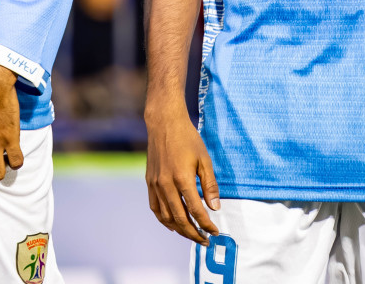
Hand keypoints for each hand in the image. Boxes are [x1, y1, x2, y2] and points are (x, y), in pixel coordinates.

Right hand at [144, 100, 219, 244]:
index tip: (215, 232)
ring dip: (179, 230)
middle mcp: (166, 184)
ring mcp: (156, 185)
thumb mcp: (204, 159)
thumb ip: (209, 185)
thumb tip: (214, 208)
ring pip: (166, 217)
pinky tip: (173, 225)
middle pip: (180, 219)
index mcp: (182, 178)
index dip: (206, 224)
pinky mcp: (149, 183)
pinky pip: (155, 208)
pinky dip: (164, 220)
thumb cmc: (188, 139)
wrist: (164, 124)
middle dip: (194, 233)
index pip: (195, 210)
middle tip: (205, 241)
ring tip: (192, 234)